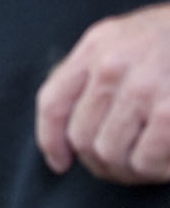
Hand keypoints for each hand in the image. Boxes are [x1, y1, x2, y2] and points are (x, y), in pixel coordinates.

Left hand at [36, 2, 169, 184]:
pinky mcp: (168, 112)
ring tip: (148, 163)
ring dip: (129, 170)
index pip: (53, 101)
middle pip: (81, 136)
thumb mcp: (124, 37)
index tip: (59, 161)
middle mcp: (111, 66)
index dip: (50, 139)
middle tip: (122, 168)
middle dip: (100, 162)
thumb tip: (67, 117)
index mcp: (95, 47)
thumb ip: (94, 68)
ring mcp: (141, 88)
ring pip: (110, 153)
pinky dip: (156, 170)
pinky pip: (145, 160)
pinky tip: (167, 162)